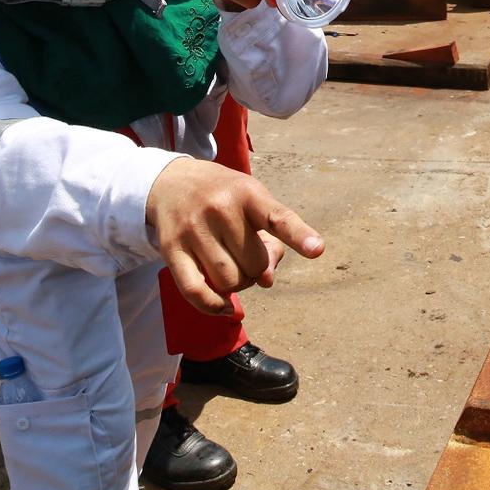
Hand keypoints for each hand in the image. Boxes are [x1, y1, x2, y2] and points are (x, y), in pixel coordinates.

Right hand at [146, 157, 323, 313]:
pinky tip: (224, 307)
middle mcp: (220, 208)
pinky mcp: (172, 249)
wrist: (171, 182)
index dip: (299, 236)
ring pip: (229, 282)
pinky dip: (213, 306)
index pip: (278, 217)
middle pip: (254, 265)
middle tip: (245, 255)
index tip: (318, 249)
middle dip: (256, 269)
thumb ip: (271, 240)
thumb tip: (266, 281)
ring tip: (231, 266)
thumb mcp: (253, 202)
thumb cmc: (223, 197)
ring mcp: (194, 229)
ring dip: (237, 285)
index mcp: (248, 193)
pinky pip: (196, 291)